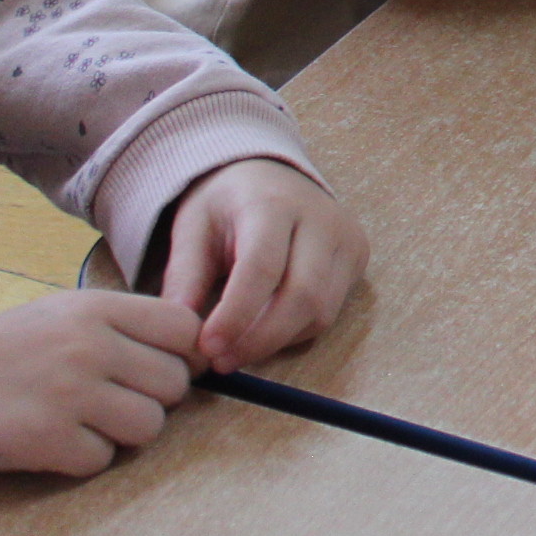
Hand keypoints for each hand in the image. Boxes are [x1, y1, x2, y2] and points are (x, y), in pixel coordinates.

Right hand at [0, 290, 199, 475]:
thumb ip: (126, 327)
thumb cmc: (3, 354)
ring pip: (149, 426)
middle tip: (108, 402)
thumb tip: (200, 353)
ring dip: (120, 433)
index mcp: (96, 309)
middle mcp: (88, 344)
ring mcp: (67, 391)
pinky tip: (49, 441)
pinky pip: (102, 460)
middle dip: (150, 400)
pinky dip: (80, 459)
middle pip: (175, 383)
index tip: (162, 370)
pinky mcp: (44, 438)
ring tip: (79, 421)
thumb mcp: (62, 316)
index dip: (186, 355)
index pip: (185, 328)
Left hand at [159, 159, 366, 371]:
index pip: (262, 268)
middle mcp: (322, 219)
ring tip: (237, 351)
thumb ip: (185, 278)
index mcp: (274, 204)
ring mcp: (347, 238)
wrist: (270, 174)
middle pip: (303, 295)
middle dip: (260, 339)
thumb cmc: (226, 205)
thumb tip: (178, 332)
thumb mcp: (192, 229)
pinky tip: (264, 332)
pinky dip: (295, 332)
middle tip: (222, 362)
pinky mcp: (358, 257)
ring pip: (322, 310)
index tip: (206, 348)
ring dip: (277, 341)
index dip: (235, 315)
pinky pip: (330, 311)